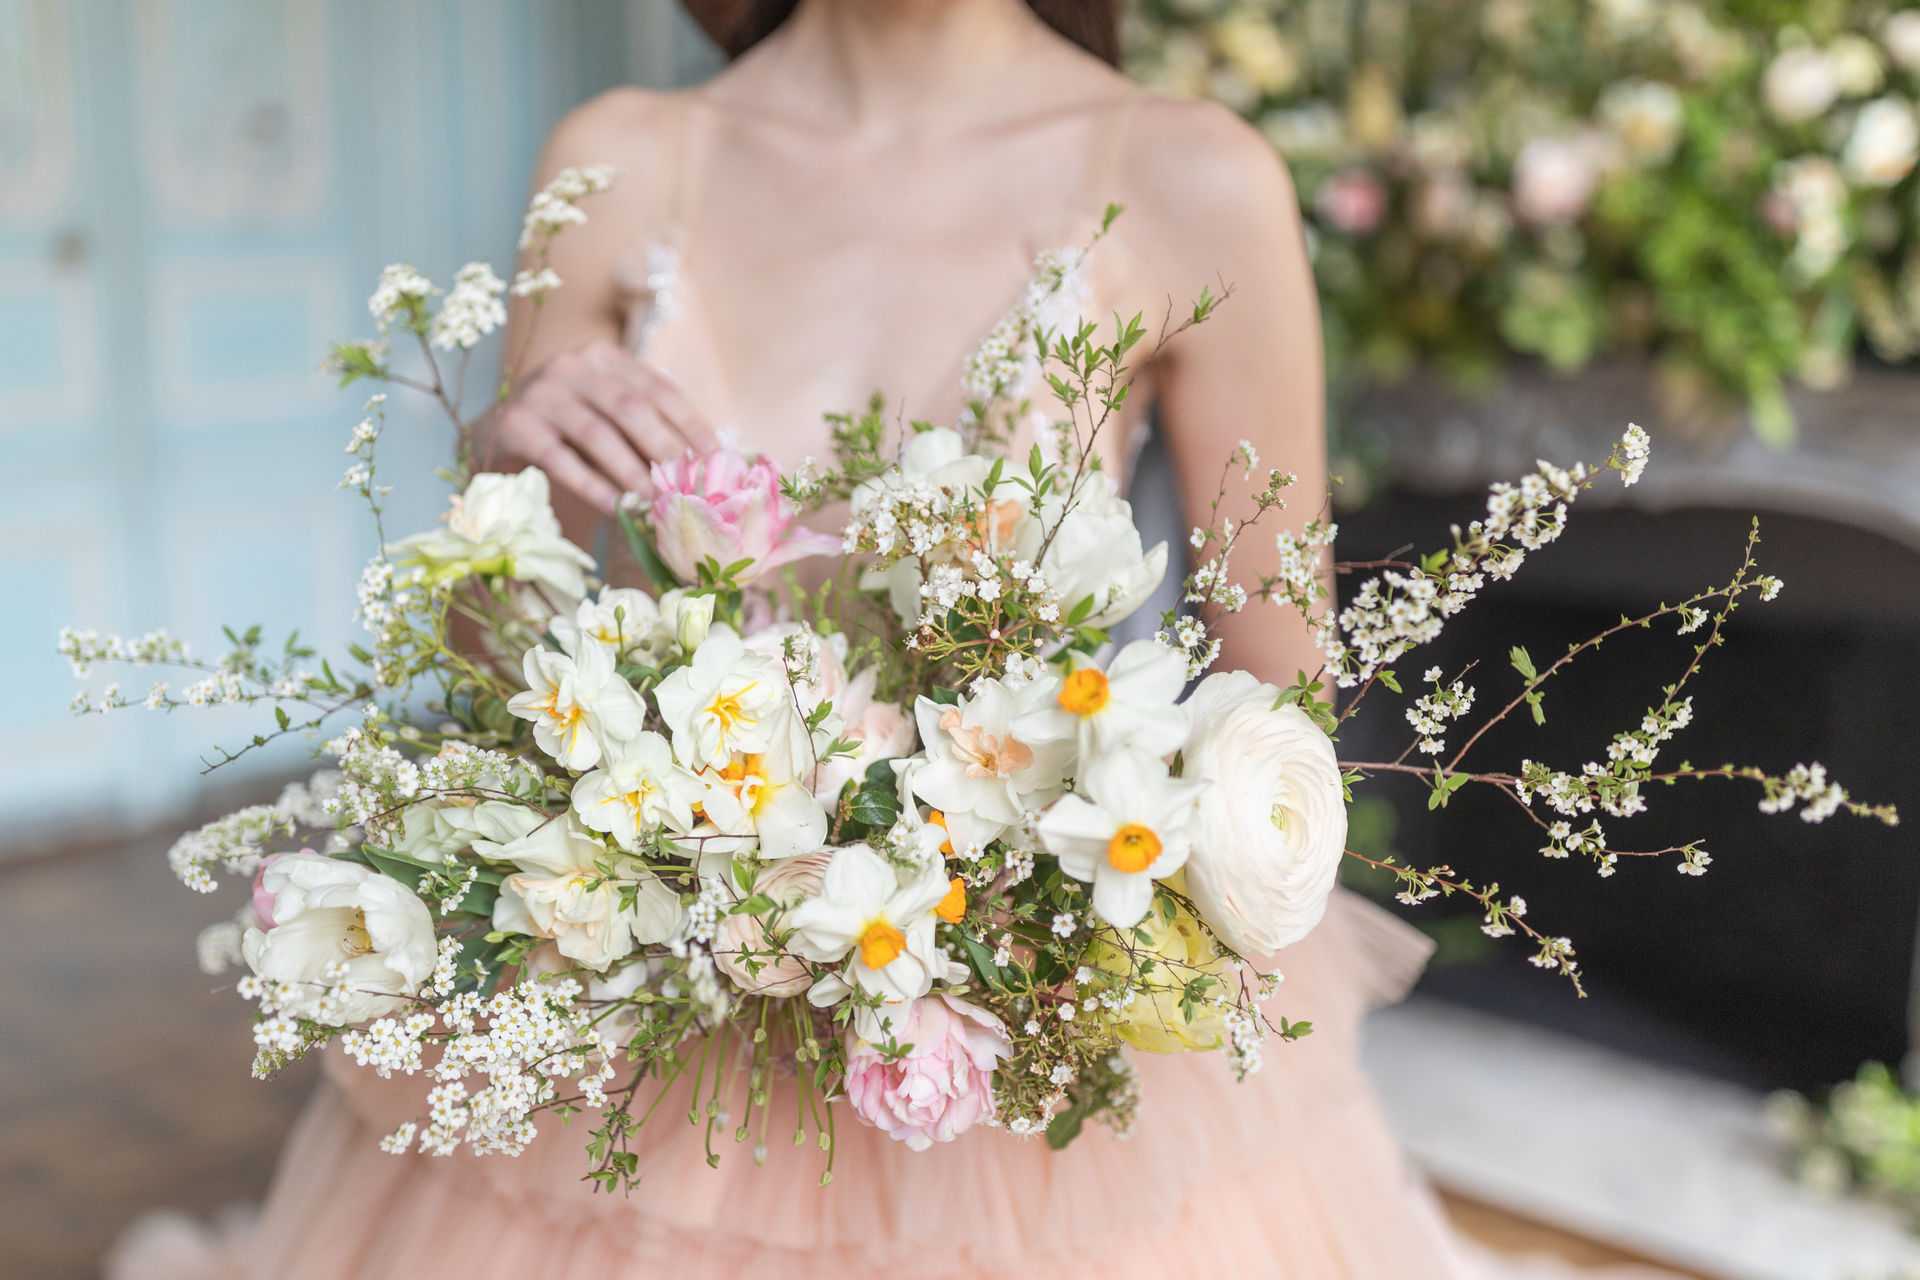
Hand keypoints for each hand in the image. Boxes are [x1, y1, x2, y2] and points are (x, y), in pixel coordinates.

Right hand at [486, 339, 715, 513]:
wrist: (496, 432)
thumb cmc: (568, 428)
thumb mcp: (608, 414)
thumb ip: (647, 426)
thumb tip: (704, 462)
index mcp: (606, 358)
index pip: (659, 389)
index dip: (692, 424)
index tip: (718, 458)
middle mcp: (572, 366)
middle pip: (631, 408)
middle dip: (665, 449)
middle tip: (689, 486)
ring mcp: (541, 392)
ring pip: (597, 433)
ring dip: (630, 472)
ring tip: (655, 502)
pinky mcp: (516, 424)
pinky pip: (560, 458)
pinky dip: (591, 485)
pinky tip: (614, 508)